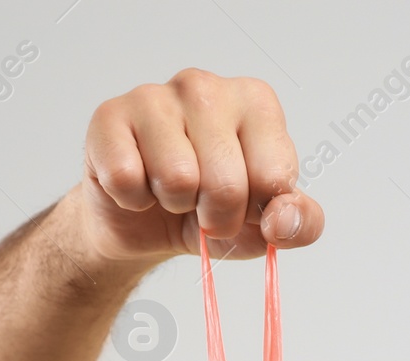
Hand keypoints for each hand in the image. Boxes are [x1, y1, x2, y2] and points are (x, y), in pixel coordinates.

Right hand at [72, 68, 324, 267]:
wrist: (141, 221)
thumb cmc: (209, 209)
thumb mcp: (267, 224)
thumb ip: (300, 223)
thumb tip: (283, 222)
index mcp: (257, 103)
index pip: (274, 177)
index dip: (257, 213)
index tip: (245, 207)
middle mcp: (206, 87)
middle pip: (226, 183)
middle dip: (216, 217)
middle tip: (203, 208)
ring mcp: (155, 96)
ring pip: (177, 179)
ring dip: (173, 205)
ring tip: (170, 192)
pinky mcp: (109, 116)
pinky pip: (127, 179)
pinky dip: (132, 198)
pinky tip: (137, 184)